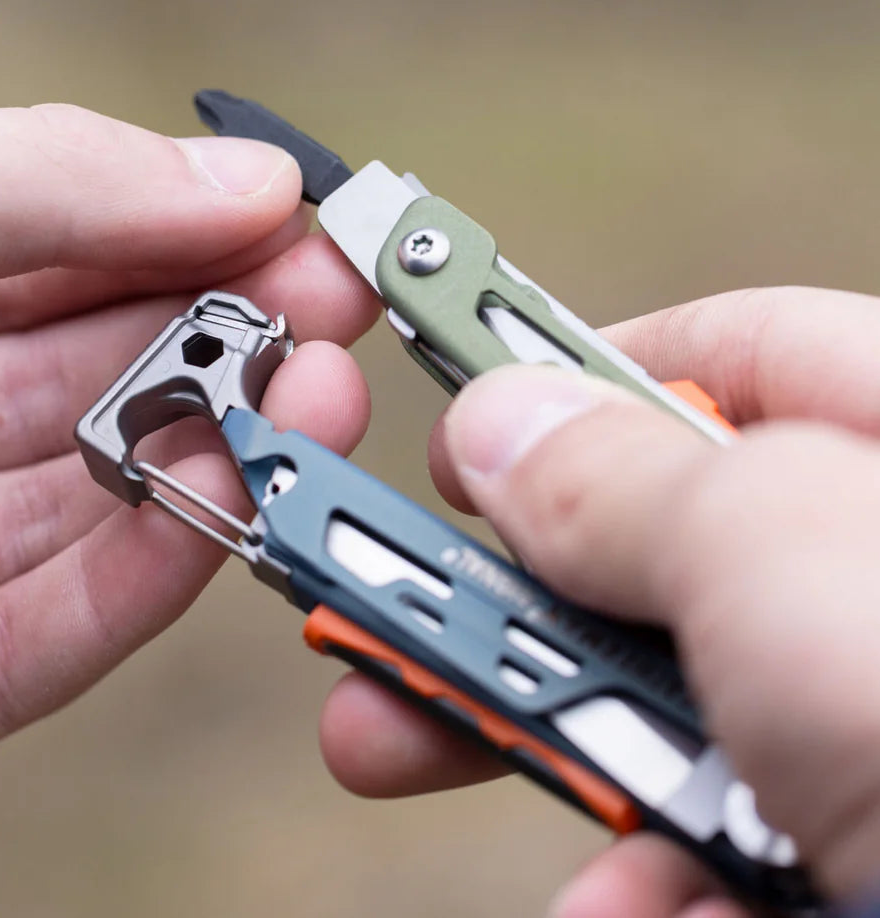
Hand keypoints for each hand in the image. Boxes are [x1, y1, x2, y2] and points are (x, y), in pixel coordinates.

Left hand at [0, 104, 377, 882]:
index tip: (301, 228)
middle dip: (212, 349)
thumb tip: (236, 176)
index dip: (179, 237)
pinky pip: (19, 647)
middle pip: (67, 389)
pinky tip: (226, 515)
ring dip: (201, 463)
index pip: (41, 258)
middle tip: (335, 325)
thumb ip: (42, 183)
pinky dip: (131, 584)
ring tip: (316, 412)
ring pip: (63, 515)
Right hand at [318, 287, 879, 915]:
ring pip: (673, 707)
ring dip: (547, 749)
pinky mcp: (857, 847)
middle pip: (667, 546)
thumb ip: (632, 474)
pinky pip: (724, 838)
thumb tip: (498, 422)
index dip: (586, 363)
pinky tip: (622, 907)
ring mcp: (878, 724)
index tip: (464, 410)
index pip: (746, 350)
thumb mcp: (791, 563)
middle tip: (381, 618)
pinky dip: (645, 874)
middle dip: (506, 593)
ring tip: (440, 769)